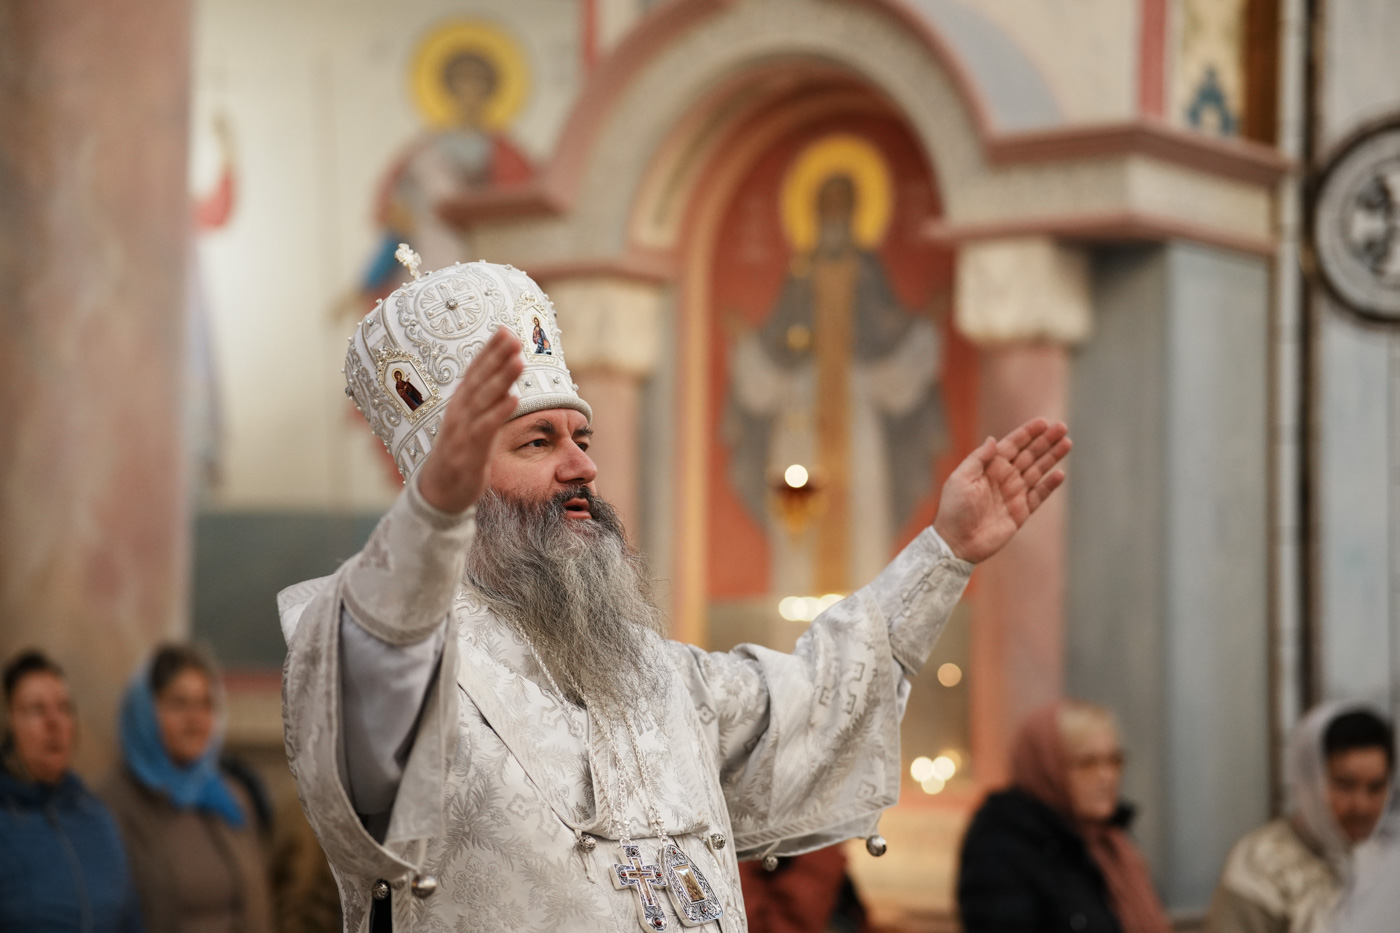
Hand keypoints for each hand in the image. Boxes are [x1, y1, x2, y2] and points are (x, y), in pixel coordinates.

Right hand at [416, 329, 523, 512]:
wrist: (440, 491)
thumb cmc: (460, 454)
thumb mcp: (473, 423)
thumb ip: (487, 403)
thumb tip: (506, 383)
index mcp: (461, 403)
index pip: (476, 371)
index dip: (489, 350)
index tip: (505, 330)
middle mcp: (459, 411)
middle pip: (480, 379)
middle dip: (497, 357)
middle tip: (514, 337)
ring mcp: (462, 429)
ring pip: (484, 399)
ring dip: (502, 378)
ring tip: (519, 360)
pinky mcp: (468, 449)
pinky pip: (486, 427)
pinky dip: (499, 411)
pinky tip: (515, 398)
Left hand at [932, 418, 1070, 563]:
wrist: (957, 542)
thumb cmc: (954, 509)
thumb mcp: (961, 479)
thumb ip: (979, 459)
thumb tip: (993, 439)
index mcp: (989, 467)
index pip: (1012, 445)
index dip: (1027, 433)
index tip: (1043, 422)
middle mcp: (1003, 478)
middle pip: (1029, 455)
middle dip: (1045, 441)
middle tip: (1062, 428)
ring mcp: (1013, 494)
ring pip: (1037, 471)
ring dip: (1051, 457)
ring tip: (1067, 443)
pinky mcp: (1021, 512)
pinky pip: (1039, 495)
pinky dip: (1049, 485)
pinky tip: (1059, 473)